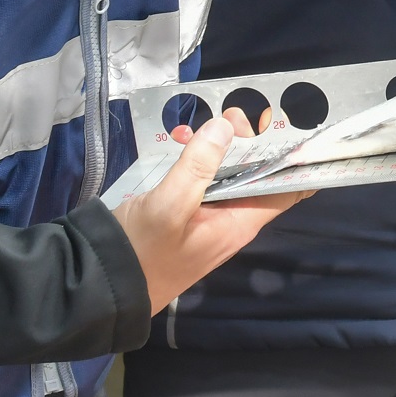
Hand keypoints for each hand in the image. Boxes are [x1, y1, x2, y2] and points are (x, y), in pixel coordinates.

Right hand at [114, 110, 308, 315]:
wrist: (100, 286)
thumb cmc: (140, 250)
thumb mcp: (168, 206)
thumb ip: (198, 166)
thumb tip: (227, 125)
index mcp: (238, 223)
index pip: (285, 191)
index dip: (295, 159)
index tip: (294, 125)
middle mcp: (229, 221)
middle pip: (254, 174)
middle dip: (247, 141)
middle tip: (230, 111)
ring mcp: (206, 219)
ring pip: (225, 174)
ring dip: (215, 147)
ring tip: (193, 125)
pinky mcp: (183, 215)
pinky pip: (200, 181)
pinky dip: (193, 160)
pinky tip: (174, 142)